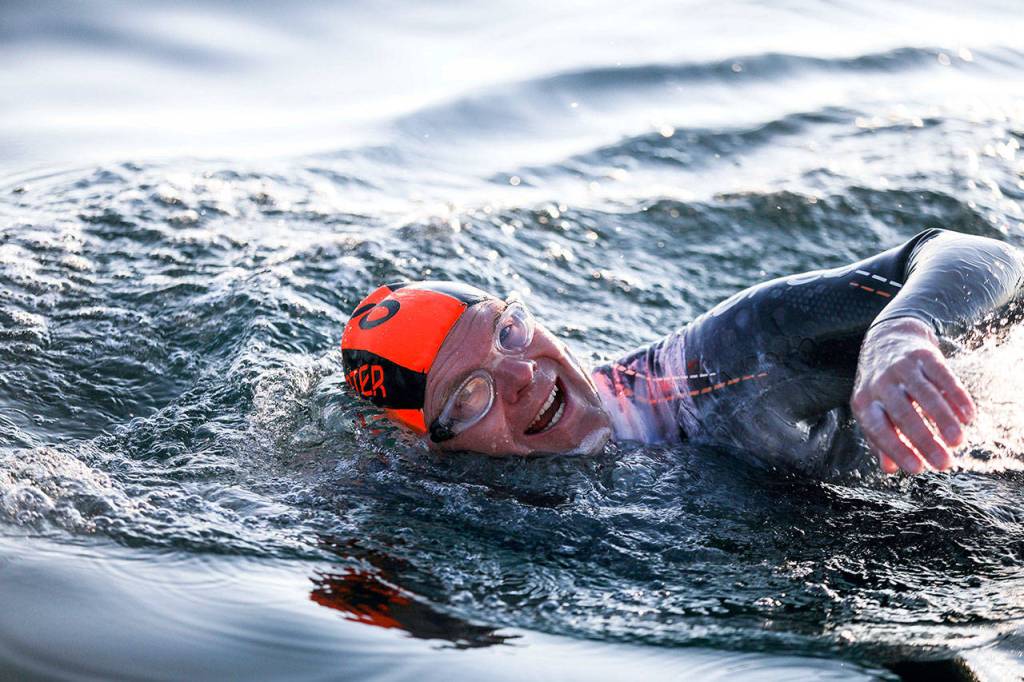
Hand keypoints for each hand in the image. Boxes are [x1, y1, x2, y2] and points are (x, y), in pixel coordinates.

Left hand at [850, 318, 975, 473]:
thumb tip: (890, 469)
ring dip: (943, 420)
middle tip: (945, 463)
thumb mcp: (871, 410)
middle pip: (903, 414)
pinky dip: (957, 397)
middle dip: (924, 441)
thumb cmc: (881, 387)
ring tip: (958, 442)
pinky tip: (968, 416)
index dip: (897, 449)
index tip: (918, 469)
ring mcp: (901, 367)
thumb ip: (879, 440)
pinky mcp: (923, 356)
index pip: (878, 428)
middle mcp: (880, 383)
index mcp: (863, 401)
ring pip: (925, 395)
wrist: (886, 340)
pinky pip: (942, 377)